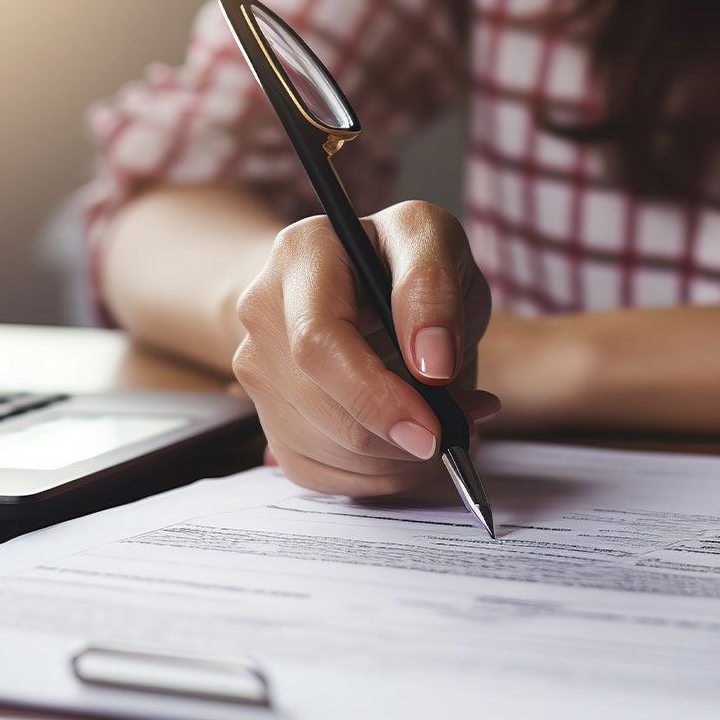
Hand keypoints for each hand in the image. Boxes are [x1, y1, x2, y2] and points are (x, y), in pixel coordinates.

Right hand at [233, 200, 499, 495]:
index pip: (318, 344)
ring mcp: (259, 371)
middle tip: (460, 429)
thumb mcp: (437, 243)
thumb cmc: (406, 259)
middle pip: (319, 407)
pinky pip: (319, 473)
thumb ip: (434, 290)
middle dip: (398, 439)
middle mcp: (263, 313)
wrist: (372, 281)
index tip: (433, 431)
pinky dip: (377, 475)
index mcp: (301, 257)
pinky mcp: (270, 417)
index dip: (375, 398)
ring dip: (397, 460)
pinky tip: (409, 444)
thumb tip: (432, 364)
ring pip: (322, 449)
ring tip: (447, 424)